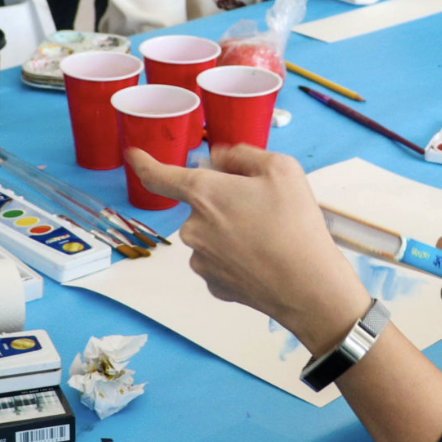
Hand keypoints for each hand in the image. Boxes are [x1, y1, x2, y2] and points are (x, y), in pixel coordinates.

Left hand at [127, 145, 371, 353]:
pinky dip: (238, 257)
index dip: (144, 162)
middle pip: (202, 205)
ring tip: (270, 238)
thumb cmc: (296, 224)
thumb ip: (242, 155)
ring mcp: (201, 260)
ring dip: (233, 231)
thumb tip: (220, 159)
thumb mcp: (281, 168)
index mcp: (204, 193)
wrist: (308, 287)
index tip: (132, 155)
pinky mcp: (213, 284)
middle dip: (227, 203)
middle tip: (265, 210)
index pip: (160, 176)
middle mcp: (193, 227)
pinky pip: (220, 261)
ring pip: (212, 234)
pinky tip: (263, 260)